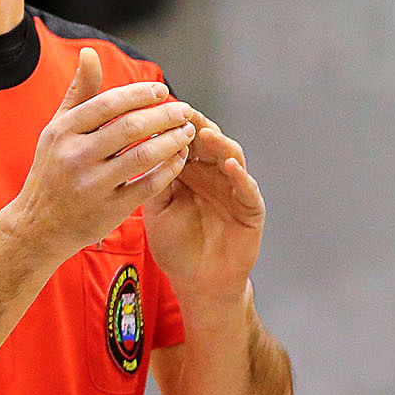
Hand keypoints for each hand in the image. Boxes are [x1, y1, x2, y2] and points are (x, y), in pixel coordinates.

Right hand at [9, 49, 197, 260]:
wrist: (38, 225)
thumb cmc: (53, 169)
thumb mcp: (57, 129)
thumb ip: (79, 92)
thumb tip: (89, 53)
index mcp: (63, 132)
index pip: (108, 104)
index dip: (139, 94)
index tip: (162, 91)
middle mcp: (76, 157)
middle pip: (130, 128)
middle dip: (164, 116)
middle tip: (184, 111)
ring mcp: (93, 185)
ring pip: (143, 156)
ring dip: (172, 141)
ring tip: (186, 132)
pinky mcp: (109, 210)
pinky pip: (148, 185)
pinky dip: (168, 170)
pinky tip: (179, 159)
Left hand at [146, 111, 264, 304]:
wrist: (198, 283)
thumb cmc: (176, 248)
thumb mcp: (156, 211)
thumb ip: (154, 181)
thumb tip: (144, 147)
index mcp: (189, 174)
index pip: (185, 142)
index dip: (175, 126)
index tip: (162, 111)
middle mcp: (213, 176)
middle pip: (209, 143)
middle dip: (198, 127)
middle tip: (185, 113)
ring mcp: (233, 190)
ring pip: (231, 157)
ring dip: (219, 144)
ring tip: (206, 135)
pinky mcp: (251, 208)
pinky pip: (247, 188)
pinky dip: (240, 176)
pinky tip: (230, 166)